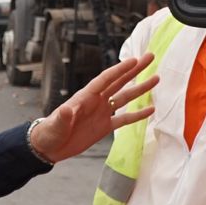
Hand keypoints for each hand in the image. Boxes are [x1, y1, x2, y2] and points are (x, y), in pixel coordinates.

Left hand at [27, 53, 159, 162]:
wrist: (49, 147)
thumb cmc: (50, 132)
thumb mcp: (55, 125)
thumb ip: (63, 117)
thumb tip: (67, 109)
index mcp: (85, 96)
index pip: (106, 79)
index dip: (120, 69)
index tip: (135, 60)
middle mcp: (96, 101)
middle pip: (119, 81)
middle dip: (135, 70)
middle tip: (150, 57)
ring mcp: (102, 113)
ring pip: (125, 97)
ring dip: (140, 88)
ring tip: (156, 79)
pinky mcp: (104, 126)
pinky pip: (124, 118)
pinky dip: (138, 114)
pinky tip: (151, 109)